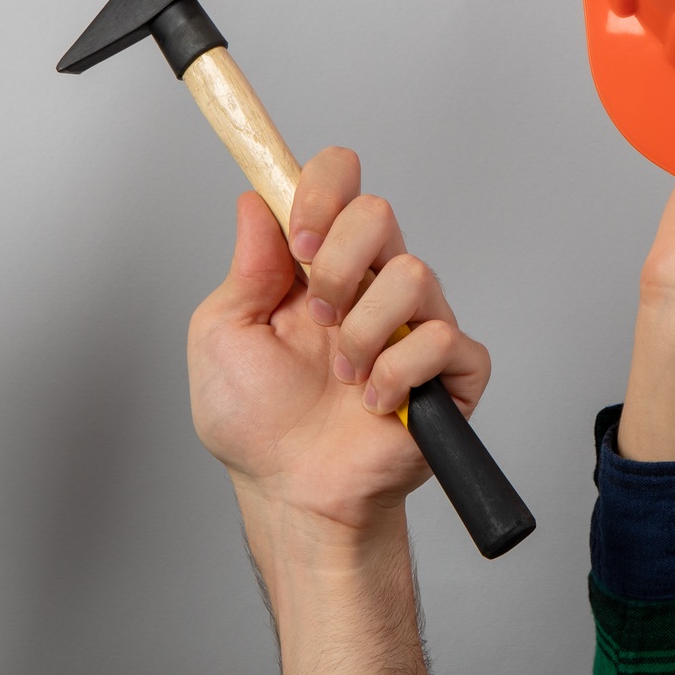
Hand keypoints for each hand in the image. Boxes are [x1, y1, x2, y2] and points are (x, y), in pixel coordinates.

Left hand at [186, 148, 486, 674]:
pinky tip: (375, 402)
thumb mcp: (223, 335)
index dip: (322, 190)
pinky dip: (399, 373)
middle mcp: (372, 283)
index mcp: (320, 265)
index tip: (298, 238)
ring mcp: (416, 324)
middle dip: (339, 264)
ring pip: (415, 273)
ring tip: (342, 375)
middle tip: (316, 316)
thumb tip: (255, 200)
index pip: (339, 182)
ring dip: (365, 330)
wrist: (294, 493)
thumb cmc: (257, 423)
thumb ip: (244, 266)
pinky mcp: (451, 370)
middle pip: (380, 212)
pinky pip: (445, 338)